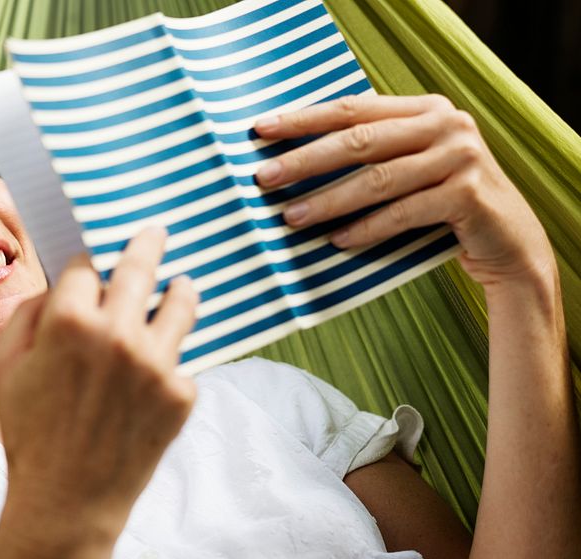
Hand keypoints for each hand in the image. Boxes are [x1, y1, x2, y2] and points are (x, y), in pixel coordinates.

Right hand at [0, 227, 198, 545]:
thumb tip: (62, 285)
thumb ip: (27, 314)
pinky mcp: (182, 394)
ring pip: (179, 305)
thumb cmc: (29, 432)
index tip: (91, 265)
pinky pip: (179, 362)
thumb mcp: (3, 366)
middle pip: (139, 268)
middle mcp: (118, 334)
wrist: (68, 501)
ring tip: (182, 283)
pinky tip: (153, 375)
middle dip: (146, 244)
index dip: (86, 265)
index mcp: (68, 322)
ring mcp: (156, 364)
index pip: (86, 267)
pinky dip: (168, 362)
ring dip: (179, 288)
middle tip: (155, 232)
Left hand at [253, 94, 556, 289]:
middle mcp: (446, 125)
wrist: (507, 241)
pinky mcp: (467, 196)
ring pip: (378, 180)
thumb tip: (292, 159)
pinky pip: (403, 213)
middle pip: (360, 141)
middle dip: (306, 160)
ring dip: (329, 201)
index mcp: (425, 109)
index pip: (353, 109)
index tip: (260, 130)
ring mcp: (460, 158)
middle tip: (264, 178)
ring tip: (290, 218)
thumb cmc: (441, 204)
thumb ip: (372, 152)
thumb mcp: (411, 167)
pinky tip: (337, 241)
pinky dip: (367, 228)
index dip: (304, 119)